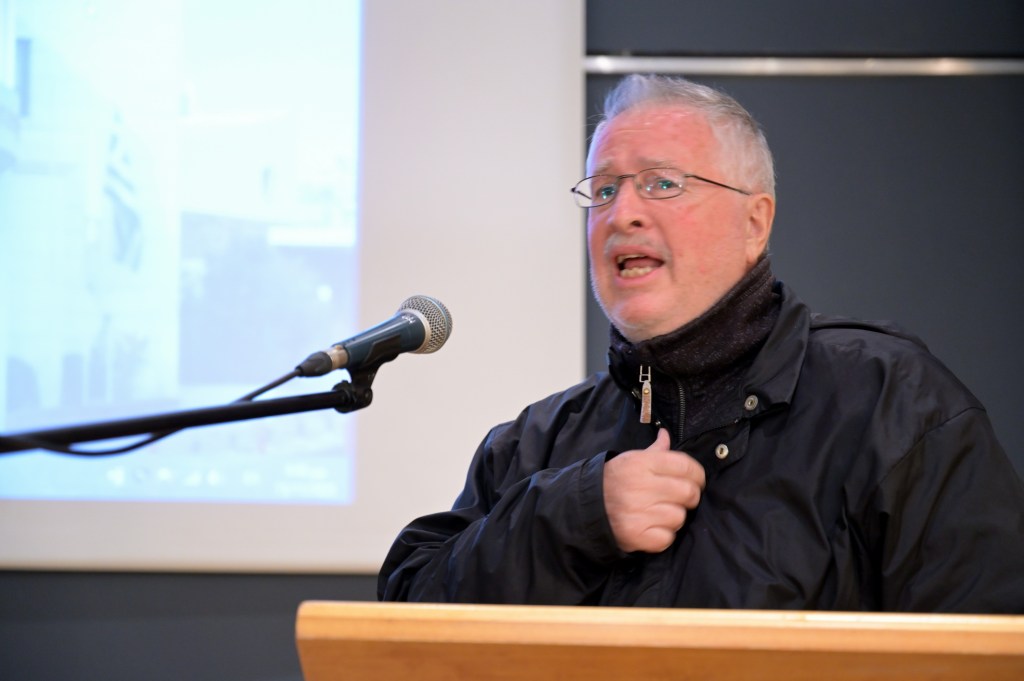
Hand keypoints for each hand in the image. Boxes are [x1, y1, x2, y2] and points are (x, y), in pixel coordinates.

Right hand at [603, 428, 705, 552]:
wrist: (585, 506)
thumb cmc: (614, 480)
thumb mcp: (631, 460)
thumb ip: (655, 450)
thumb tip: (666, 435)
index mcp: (641, 463)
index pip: (686, 466)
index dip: (697, 475)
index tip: (697, 480)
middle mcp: (640, 486)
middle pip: (688, 493)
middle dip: (689, 497)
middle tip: (680, 498)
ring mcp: (638, 513)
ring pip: (679, 517)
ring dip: (674, 517)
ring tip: (660, 513)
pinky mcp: (636, 535)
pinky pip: (667, 538)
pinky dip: (663, 535)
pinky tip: (652, 527)